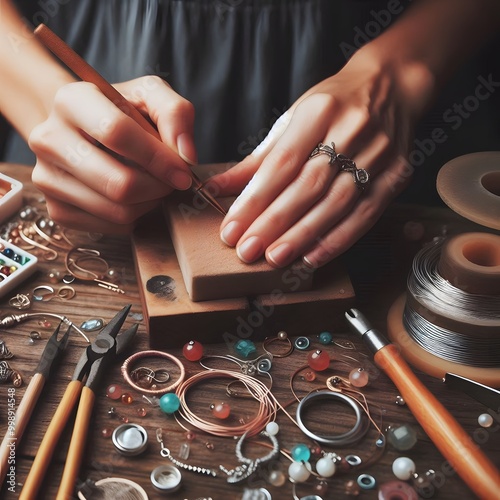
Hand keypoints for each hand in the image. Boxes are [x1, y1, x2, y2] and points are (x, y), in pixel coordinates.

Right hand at [29, 76, 196, 232]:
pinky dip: (135, 216)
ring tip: (154, 185)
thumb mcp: (150, 96)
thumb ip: (176, 114)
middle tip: (172, 182)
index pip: (116, 133)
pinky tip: (135, 197)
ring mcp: (48, 178)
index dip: (158, 158)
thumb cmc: (121, 112)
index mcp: (71, 101)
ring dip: (150, 203)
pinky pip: (112, 227)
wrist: (81, 129)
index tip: (183, 172)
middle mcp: (49, 139)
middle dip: (158, 188)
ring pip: (118, 211)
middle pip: (118, 184)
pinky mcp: (57, 210)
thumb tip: (186, 156)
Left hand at [211, 47, 433, 267]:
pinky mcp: (396, 176)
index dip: (254, 199)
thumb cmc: (332, 106)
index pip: (281, 163)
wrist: (390, 88)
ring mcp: (378, 154)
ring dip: (303, 235)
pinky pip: (366, 214)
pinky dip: (338, 239)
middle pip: (307, 186)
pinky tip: (313, 256)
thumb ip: (257, 159)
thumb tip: (217, 188)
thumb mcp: (292, 120)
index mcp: (318, 112)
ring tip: (275, 258)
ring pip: (336, 203)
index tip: (232, 228)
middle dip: (274, 223)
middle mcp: (351, 131)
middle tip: (247, 250)